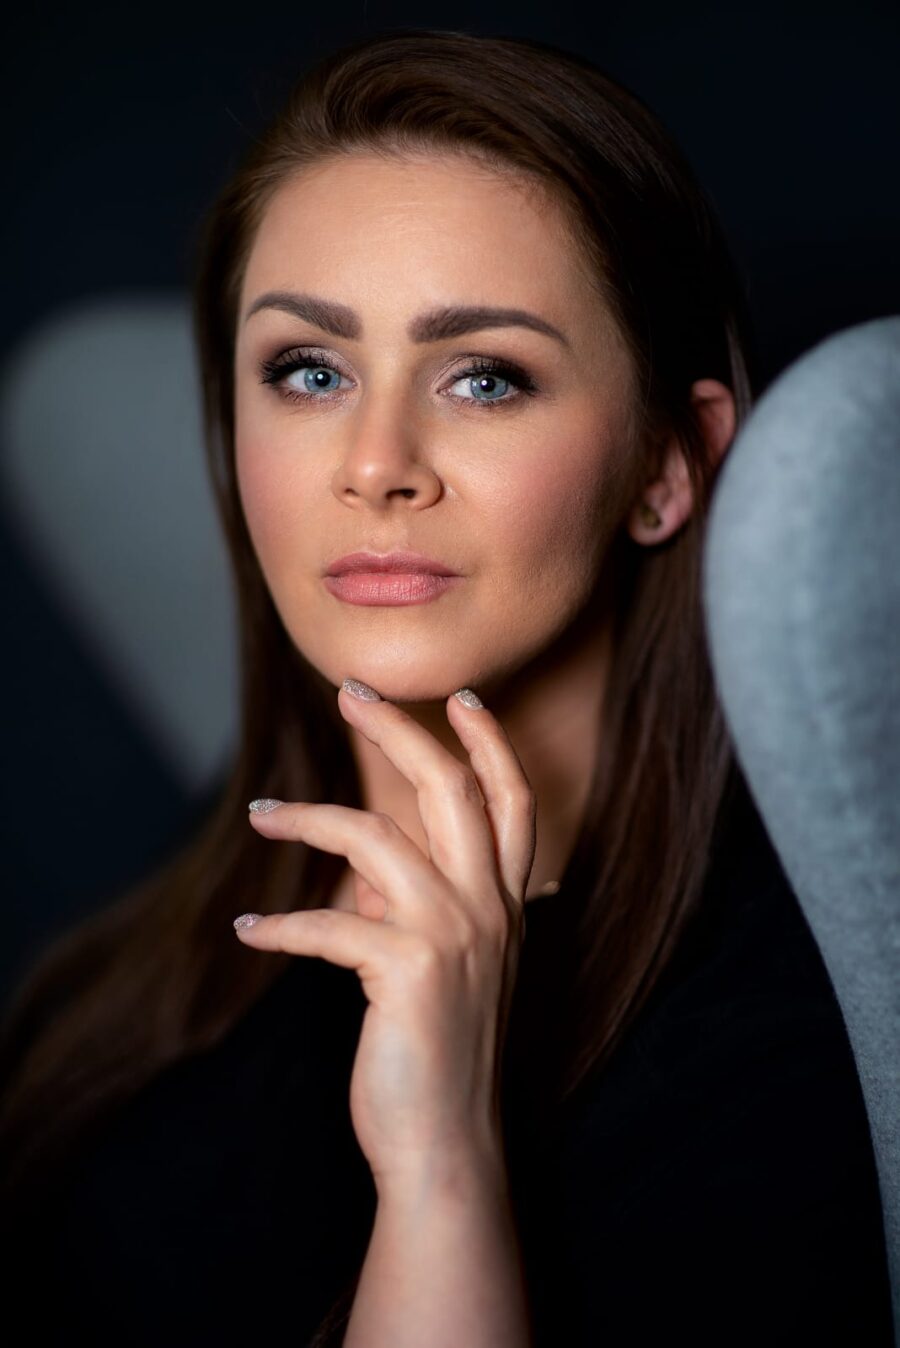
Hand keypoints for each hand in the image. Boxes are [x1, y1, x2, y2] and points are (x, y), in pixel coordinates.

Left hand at [233, 682, 535, 1188]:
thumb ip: (413, 904)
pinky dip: (278, 927)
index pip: (512, 803)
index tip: (463, 697)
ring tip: (260, 813)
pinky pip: (327, 924)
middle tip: (349, 690)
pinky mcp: (410, 971)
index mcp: (504, 905)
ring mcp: (455, 936)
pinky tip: (248, 932)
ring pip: (376, 836)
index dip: (491, 744)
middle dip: (400, 729)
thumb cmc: (436, 1050)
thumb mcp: (442, 962)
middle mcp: (490, 909)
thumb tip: (362, 862)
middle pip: (451, 789)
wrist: (444, 1143)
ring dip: (307, 816)